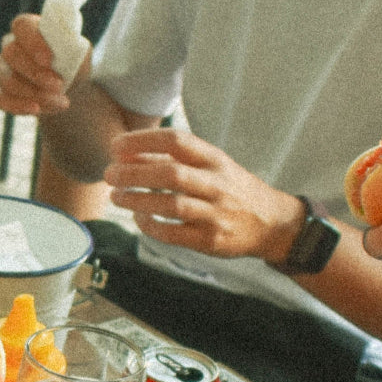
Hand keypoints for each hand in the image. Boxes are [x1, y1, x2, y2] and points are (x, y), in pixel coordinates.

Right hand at [0, 13, 75, 116]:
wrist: (66, 89)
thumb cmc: (72, 66)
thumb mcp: (81, 55)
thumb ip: (76, 48)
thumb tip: (70, 46)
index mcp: (30, 29)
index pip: (22, 26)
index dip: (33, 42)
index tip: (49, 60)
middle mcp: (11, 45)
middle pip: (11, 53)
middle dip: (35, 73)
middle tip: (59, 85)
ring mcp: (2, 68)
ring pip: (6, 79)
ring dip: (34, 93)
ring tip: (60, 102)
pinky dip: (18, 106)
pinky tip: (37, 109)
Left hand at [103, 127, 305, 262]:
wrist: (272, 224)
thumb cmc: (232, 190)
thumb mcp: (213, 166)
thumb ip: (176, 159)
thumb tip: (128, 154)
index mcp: (215, 159)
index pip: (177, 141)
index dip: (143, 141)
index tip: (117, 145)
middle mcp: (216, 184)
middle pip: (171, 173)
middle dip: (134, 173)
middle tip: (109, 174)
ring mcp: (215, 214)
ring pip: (171, 205)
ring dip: (137, 200)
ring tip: (116, 197)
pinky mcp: (210, 241)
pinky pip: (173, 233)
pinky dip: (151, 225)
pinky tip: (138, 217)